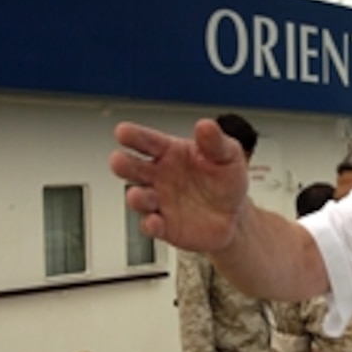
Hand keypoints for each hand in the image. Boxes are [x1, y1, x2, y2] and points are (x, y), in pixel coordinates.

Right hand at [110, 119, 249, 251]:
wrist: (234, 216)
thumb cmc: (225, 180)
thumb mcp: (228, 156)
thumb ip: (215, 142)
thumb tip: (205, 125)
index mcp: (170, 153)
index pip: (149, 142)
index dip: (135, 136)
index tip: (122, 131)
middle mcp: (159, 176)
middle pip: (134, 168)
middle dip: (124, 164)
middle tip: (117, 160)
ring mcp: (160, 201)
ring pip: (140, 198)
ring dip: (136, 197)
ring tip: (137, 195)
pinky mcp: (165, 226)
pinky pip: (152, 226)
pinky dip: (150, 225)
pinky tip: (153, 221)